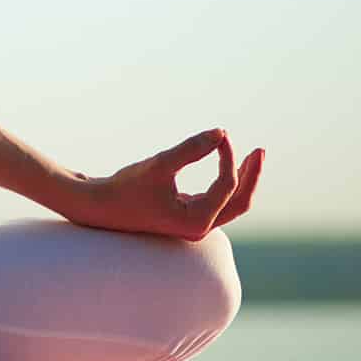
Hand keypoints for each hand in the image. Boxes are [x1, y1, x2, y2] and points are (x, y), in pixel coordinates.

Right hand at [65, 129, 264, 240]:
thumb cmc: (127, 187)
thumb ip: (191, 149)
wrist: (100, 207)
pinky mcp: (186, 217)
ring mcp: (193, 225)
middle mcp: (199, 228)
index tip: (220, 134)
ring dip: (241, 179)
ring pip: (230, 204)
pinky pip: (217, 202)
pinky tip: (224, 165)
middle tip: (260, 150)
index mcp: (196, 221)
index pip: (226, 185)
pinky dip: (225, 184)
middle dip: (251, 176)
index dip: (227, 157)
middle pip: (239, 203)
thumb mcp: (160, 165)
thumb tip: (221, 132)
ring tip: (251, 156)